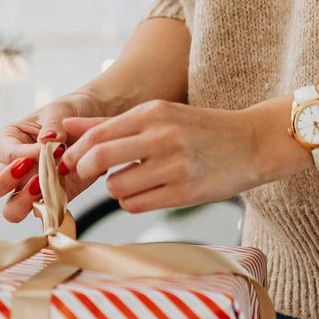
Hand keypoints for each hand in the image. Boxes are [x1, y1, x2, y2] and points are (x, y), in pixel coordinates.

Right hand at [0, 91, 109, 225]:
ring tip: (47, 185)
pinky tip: (64, 195)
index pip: (4, 153)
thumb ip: (53, 125)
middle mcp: (12, 168)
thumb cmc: (68, 113)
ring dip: (26, 202)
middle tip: (29, 171)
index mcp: (8, 141)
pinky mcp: (51, 199)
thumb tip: (48, 141)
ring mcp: (29, 187)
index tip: (43, 149)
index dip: (21, 155)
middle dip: (3, 184)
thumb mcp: (60, 110)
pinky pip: (44, 214)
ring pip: (11, 210)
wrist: (96, 121)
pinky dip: (52, 210)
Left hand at [62, 99, 265, 214]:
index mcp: (152, 113)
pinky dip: (133, 201)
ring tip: (132, 180)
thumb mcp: (158, 115)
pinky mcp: (185, 192)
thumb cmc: (200, 129)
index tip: (68, 161)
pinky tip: (148, 191)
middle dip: (84, 170)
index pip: (97, 134)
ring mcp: (174, 166)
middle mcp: (162, 136)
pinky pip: (137, 205)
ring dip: (115, 188)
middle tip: (85, 174)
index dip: (75, 152)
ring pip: (116, 187)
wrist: (252, 143)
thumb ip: (110, 123)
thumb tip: (67, 125)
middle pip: (99, 158)